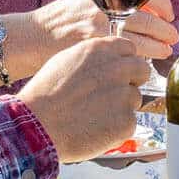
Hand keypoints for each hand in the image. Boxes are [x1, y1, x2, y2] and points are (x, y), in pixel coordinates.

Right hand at [16, 36, 149, 159]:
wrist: (36, 126)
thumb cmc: (44, 95)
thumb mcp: (65, 60)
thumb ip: (93, 57)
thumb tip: (108, 62)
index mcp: (100, 50)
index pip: (130, 49)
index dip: (124, 62)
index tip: (117, 73)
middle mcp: (117, 68)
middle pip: (142, 70)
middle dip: (131, 82)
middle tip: (112, 96)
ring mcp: (125, 95)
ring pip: (135, 99)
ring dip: (121, 107)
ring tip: (94, 116)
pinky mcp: (127, 121)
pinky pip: (129, 123)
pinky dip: (116, 128)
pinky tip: (95, 129)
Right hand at [19, 0, 175, 68]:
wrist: (34, 38)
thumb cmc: (60, 19)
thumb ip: (112, 0)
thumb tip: (144, 4)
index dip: (164, 6)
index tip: (169, 14)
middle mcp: (104, 11)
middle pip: (148, 21)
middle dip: (165, 31)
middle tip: (172, 37)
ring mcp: (100, 33)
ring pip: (141, 43)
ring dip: (157, 48)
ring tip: (164, 50)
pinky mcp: (96, 54)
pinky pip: (126, 59)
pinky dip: (139, 62)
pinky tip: (142, 63)